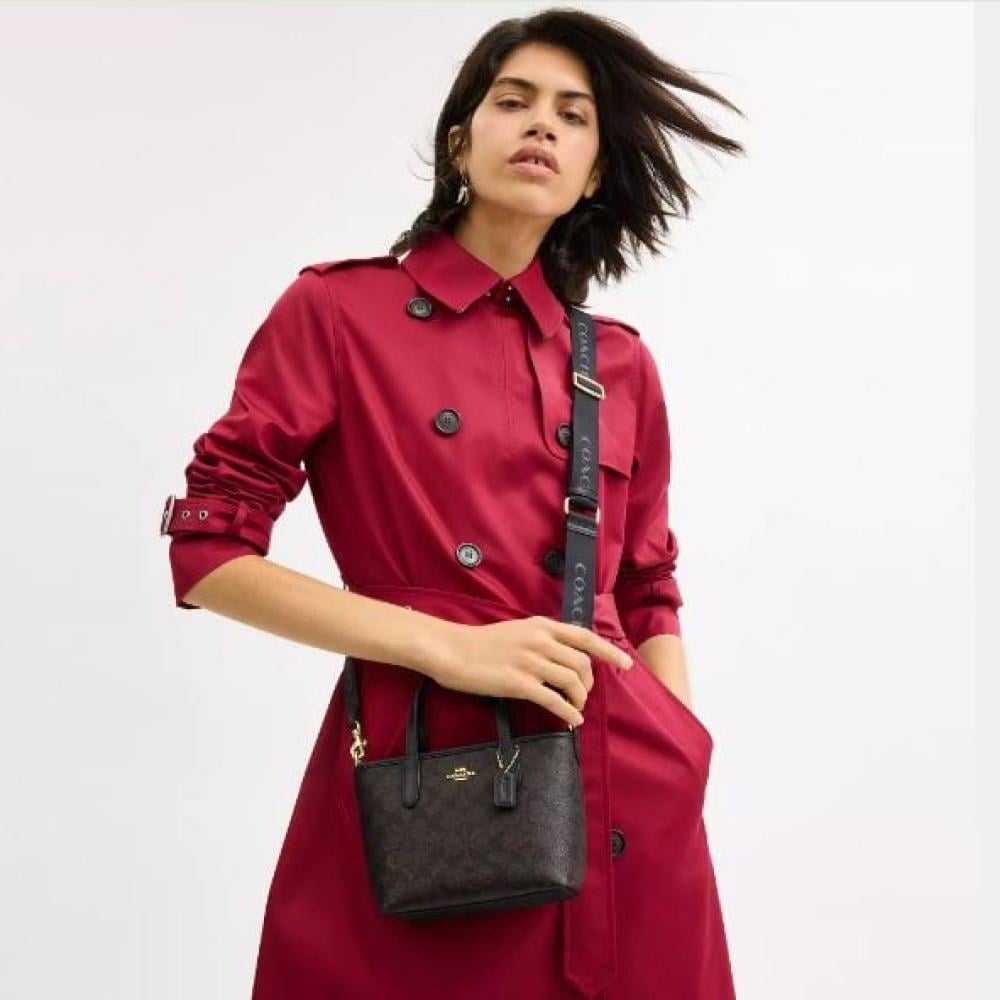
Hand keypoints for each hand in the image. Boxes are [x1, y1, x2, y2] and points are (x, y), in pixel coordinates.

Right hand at [427, 616, 632, 726]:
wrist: (452, 650)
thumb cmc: (482, 643)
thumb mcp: (518, 630)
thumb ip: (543, 638)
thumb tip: (565, 655)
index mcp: (542, 626)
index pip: (585, 637)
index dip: (609, 651)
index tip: (626, 663)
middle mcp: (540, 641)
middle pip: (583, 664)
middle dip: (590, 684)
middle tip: (583, 695)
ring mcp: (530, 662)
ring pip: (572, 682)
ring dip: (580, 700)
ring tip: (575, 709)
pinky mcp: (519, 683)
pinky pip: (554, 701)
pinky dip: (568, 713)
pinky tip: (570, 721)